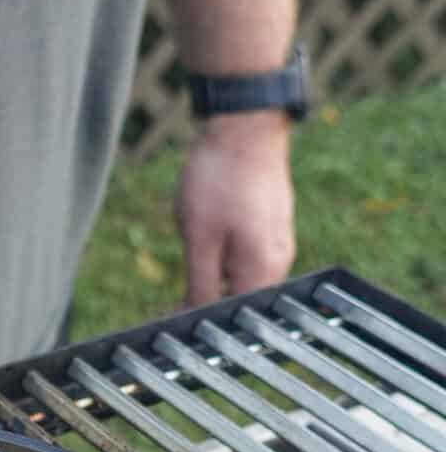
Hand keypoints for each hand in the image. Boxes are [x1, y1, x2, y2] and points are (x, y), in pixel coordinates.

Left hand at [174, 111, 295, 307]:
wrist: (245, 125)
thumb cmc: (220, 180)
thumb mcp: (199, 240)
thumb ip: (200, 286)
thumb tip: (192, 321)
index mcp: (263, 272)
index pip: (232, 320)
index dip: (202, 326)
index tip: (171, 318)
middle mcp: (280, 263)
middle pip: (238, 301)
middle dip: (206, 300)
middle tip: (175, 284)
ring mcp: (279, 243)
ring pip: (240, 278)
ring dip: (214, 274)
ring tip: (195, 241)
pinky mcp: (273, 226)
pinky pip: (246, 256)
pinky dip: (224, 255)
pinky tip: (209, 229)